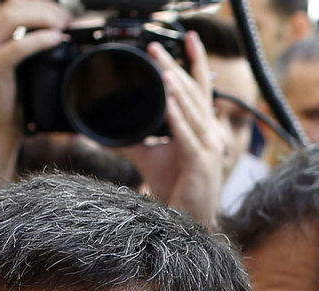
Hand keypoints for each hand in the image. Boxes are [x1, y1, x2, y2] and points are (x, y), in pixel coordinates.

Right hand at [0, 0, 68, 137]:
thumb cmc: (8, 90)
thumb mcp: (10, 54)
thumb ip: (19, 33)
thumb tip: (51, 18)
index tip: (53, 8)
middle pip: (10, 4)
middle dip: (43, 7)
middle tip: (65, 18)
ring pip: (11, 17)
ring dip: (43, 18)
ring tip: (62, 26)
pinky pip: (17, 46)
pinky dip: (41, 40)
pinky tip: (56, 40)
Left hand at [119, 34, 227, 227]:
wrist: (185, 222)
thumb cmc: (176, 189)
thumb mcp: (150, 156)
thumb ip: (135, 138)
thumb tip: (110, 126)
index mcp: (201, 130)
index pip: (200, 90)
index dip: (196, 63)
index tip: (189, 39)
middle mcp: (208, 136)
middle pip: (195, 95)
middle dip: (176, 69)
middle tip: (157, 49)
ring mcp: (208, 150)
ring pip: (194, 113)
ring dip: (178, 91)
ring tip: (165, 71)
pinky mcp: (200, 165)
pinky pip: (189, 138)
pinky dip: (178, 120)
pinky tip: (168, 104)